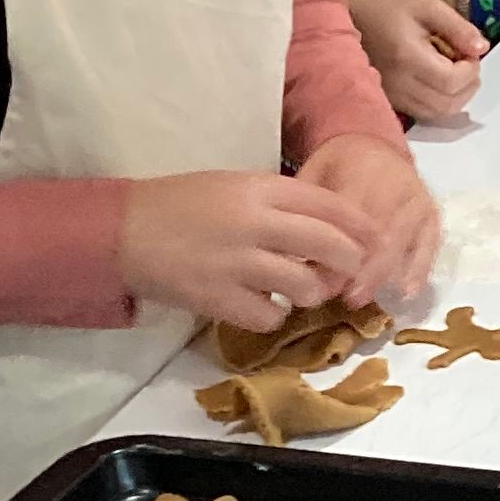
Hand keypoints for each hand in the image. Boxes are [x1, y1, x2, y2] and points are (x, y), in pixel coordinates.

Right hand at [119, 170, 381, 332]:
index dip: (361, 225)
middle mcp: (254, 222)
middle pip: (329, 246)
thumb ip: (280, 202)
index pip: (330, 205)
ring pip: (306, 286)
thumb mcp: (234, 185)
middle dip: (350, 263)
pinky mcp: (218, 298)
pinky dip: (274, 314)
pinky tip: (264, 304)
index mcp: (260, 188)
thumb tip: (331, 226)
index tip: (377, 238)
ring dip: (312, 293)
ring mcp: (237, 262)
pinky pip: (270, 315)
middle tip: (349, 273)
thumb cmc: (180, 204)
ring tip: (298, 290)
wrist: (122, 230)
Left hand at [297, 134, 439, 304]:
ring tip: (361, 299)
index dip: (336, 249)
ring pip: (403, 241)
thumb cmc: (337, 166)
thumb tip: (296, 259)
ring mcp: (418, 201)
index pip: (351, 214)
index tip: (318, 279)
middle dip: (362, 269)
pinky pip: (429, 245)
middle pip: (381, 231)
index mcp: (364, 170)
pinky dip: (419, 269)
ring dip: (382, 274)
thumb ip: (309, 211)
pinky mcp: (432, 215)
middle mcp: (397, 184)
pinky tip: (408, 293)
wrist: (373, 145)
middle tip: (342, 298)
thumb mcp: (314, 173)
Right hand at [344, 0, 485, 124]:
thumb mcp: (427, 6)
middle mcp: (399, 84)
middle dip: (468, 86)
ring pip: (436, 113)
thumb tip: (482, 49)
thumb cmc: (389, 7)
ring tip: (456, 72)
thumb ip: (458, 27)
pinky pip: (423, 113)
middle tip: (468, 63)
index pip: (451, 82)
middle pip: (446, 104)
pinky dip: (440, 102)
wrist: (350, 16)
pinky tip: (440, 82)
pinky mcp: (390, 101)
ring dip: (456, 97)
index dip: (470, 71)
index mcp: (408, 57)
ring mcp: (392, 96)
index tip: (471, 54)